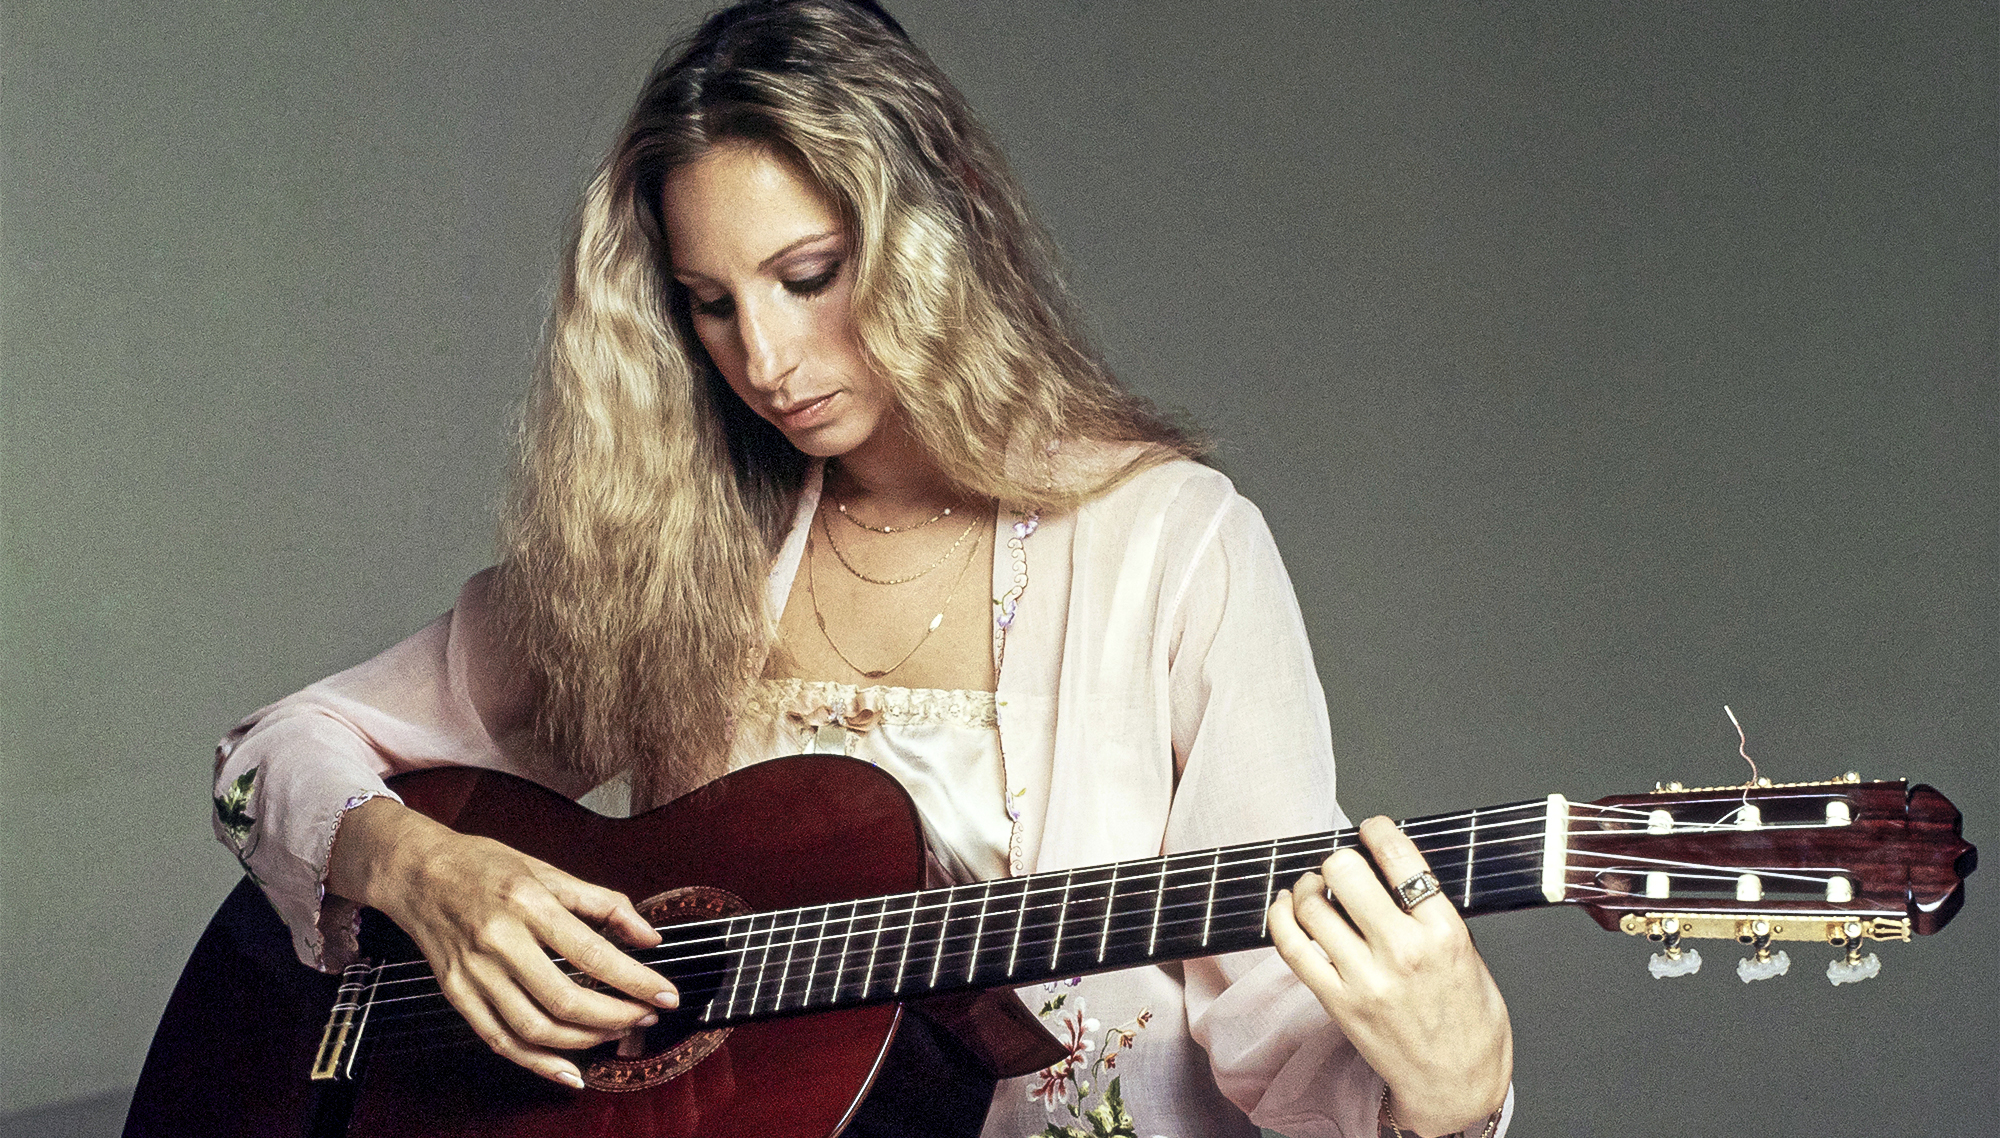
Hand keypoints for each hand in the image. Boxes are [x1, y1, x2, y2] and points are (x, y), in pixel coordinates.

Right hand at [327, 797, 677, 1087]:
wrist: (416, 871)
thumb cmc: (484, 865)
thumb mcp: (548, 869)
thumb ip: (603, 902)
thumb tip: (648, 937)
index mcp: (528, 903)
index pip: (593, 953)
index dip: (636, 981)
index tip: (666, 995)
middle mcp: (499, 942)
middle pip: (565, 999)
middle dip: (616, 1016)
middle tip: (646, 1016)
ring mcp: (474, 973)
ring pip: (535, 1028)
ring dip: (585, 1041)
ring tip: (616, 1033)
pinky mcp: (457, 994)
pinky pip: (501, 1041)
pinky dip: (539, 1062)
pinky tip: (569, 1070)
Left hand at [1267, 816, 1510, 1136]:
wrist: (1457, 1084)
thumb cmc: (1469, 1020)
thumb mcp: (1469, 954)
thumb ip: (1432, 912)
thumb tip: (1391, 870)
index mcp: (1444, 933)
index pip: (1400, 859)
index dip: (1377, 830)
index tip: (1370, 828)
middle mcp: (1403, 952)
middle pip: (1346, 872)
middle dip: (1339, 858)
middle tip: (1342, 864)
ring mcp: (1365, 978)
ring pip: (1312, 905)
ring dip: (1309, 885)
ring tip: (1316, 886)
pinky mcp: (1337, 1001)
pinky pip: (1292, 947)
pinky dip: (1280, 916)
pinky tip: (1285, 904)